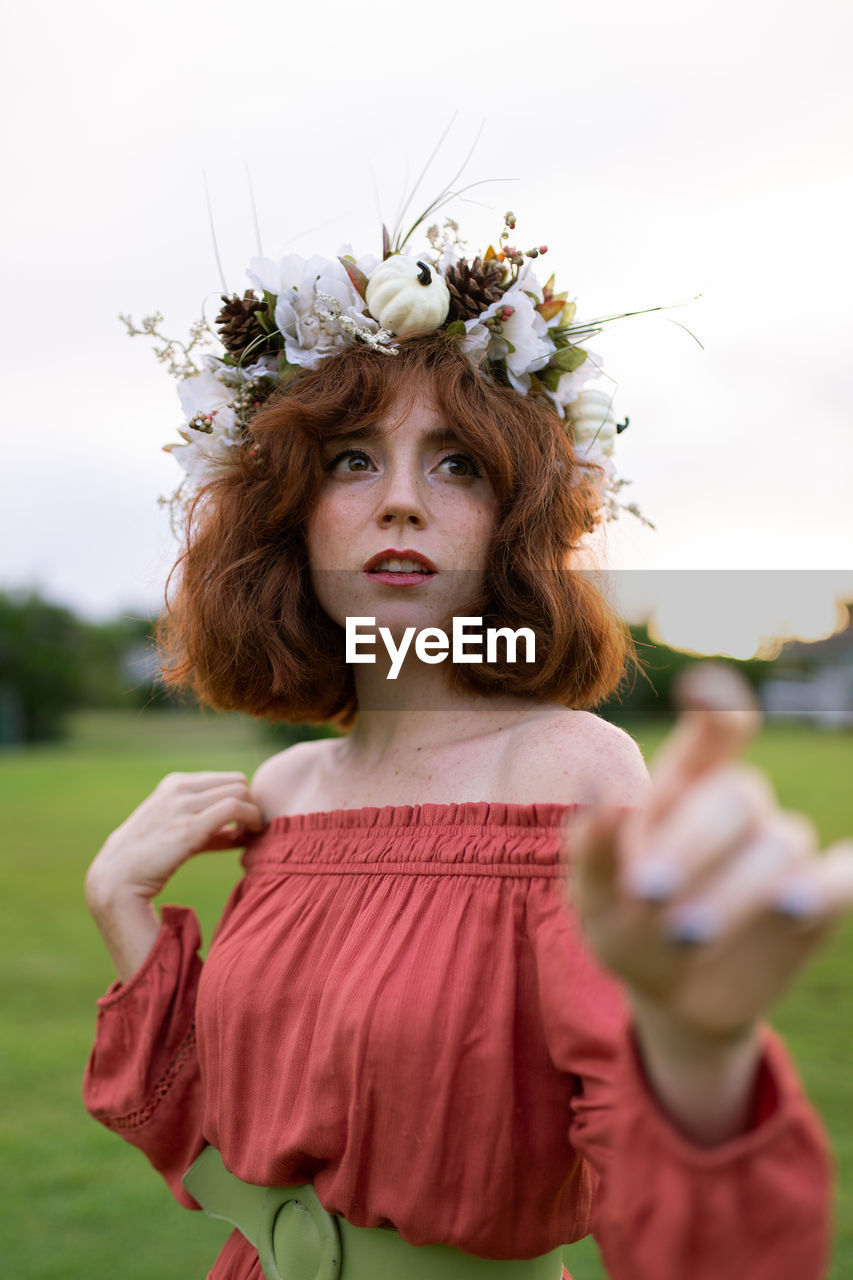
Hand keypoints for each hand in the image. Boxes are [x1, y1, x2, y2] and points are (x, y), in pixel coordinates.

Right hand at [86, 770, 263, 909]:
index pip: (227, 778)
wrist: (119, 876)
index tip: (245, 823)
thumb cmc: (150, 858)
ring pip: (240, 792)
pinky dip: (251, 819)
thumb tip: (242, 833)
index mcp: (176, 782)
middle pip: (238, 782)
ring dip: (254, 813)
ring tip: (251, 834)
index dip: (242, 799)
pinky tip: (248, 837)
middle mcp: (180, 787)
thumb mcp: (179, 830)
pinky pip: (235, 808)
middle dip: (250, 804)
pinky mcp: (190, 826)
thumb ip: (209, 827)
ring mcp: (184, 804)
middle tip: (252, 829)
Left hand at [567, 663, 852, 1044]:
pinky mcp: (818, 900)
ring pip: (778, 847)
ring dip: (732, 890)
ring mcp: (781, 851)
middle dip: (692, 843)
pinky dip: (827, 886)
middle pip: (736, 797)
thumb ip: (592, 849)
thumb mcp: (594, 898)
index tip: (704, 691)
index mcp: (682, 790)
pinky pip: (842, 878)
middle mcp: (738, 809)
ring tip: (685, 937)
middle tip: (647, 892)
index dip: (716, 711)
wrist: (672, 996)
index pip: (710, 737)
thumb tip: (596, 790)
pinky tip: (797, 905)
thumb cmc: (627, 928)